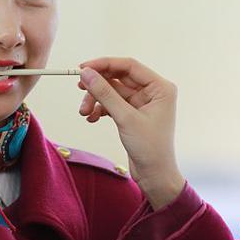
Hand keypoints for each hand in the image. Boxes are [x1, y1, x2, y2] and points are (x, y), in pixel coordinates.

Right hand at [78, 57, 184, 208]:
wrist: (154, 175)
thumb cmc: (150, 148)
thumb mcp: (125, 118)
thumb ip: (105, 93)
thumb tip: (86, 73)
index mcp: (160, 87)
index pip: (129, 66)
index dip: (104, 64)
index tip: (82, 68)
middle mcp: (153, 91)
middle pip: (118, 78)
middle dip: (97, 86)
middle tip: (79, 89)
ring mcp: (142, 102)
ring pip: (112, 91)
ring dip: (96, 99)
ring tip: (84, 113)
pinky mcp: (132, 113)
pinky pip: (112, 103)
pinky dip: (100, 109)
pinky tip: (91, 119)